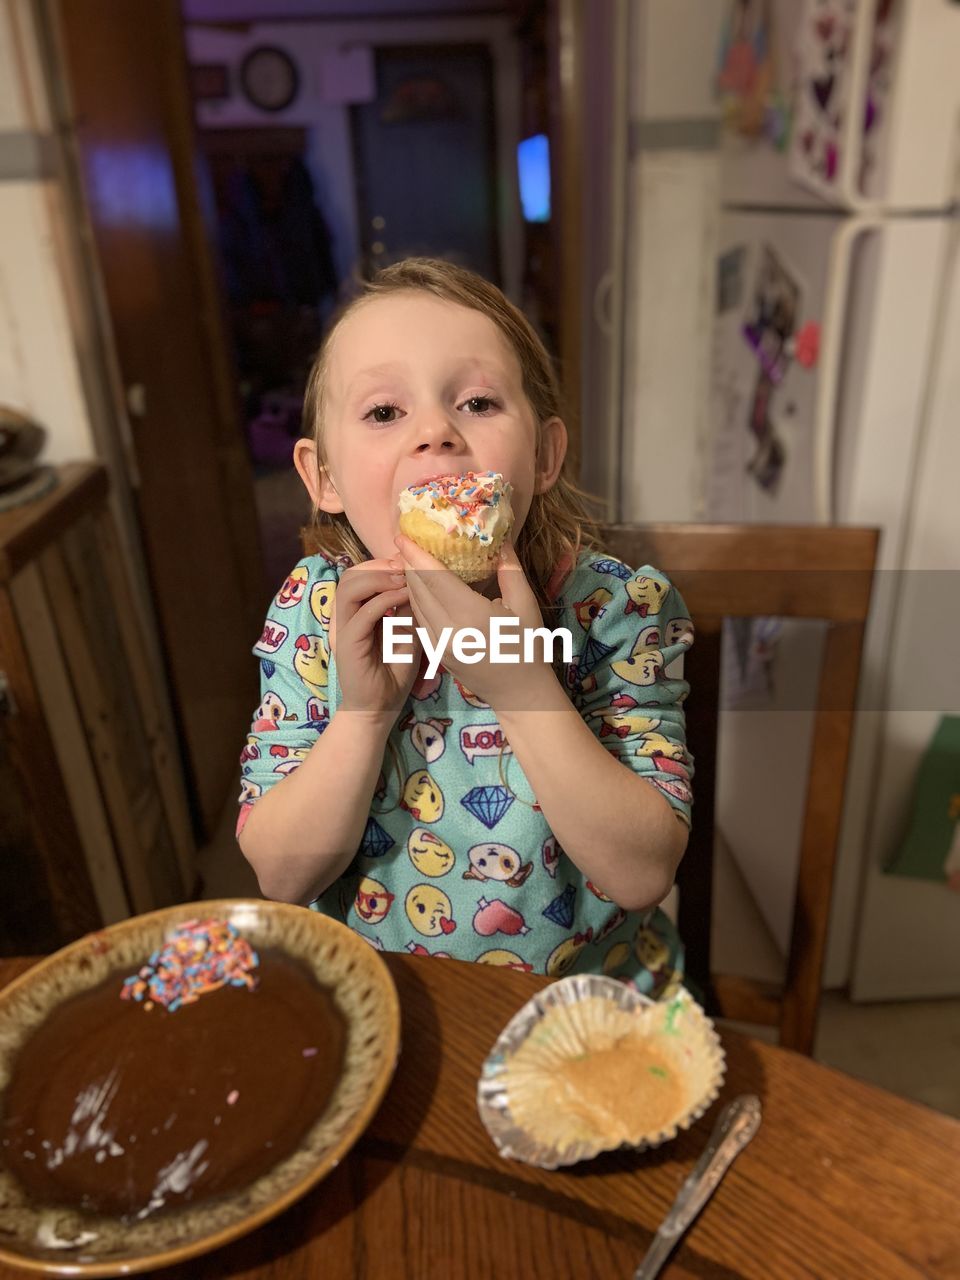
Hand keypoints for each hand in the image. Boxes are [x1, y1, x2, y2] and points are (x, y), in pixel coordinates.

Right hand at [330, 558, 422, 720]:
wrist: (380, 708)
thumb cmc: (394, 673)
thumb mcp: (407, 633)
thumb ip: (407, 609)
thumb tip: (415, 581)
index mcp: (355, 613)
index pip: (358, 577)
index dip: (380, 564)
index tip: (406, 564)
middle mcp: (345, 618)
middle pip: (349, 576)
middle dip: (377, 565)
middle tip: (404, 567)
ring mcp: (343, 630)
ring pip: (348, 588)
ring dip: (378, 578)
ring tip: (403, 579)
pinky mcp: (347, 644)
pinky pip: (361, 613)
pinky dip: (383, 600)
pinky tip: (403, 597)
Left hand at [395, 535, 556, 709]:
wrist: (518, 693)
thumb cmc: (528, 647)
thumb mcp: (525, 605)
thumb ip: (510, 570)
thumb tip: (499, 540)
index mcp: (472, 615)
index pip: (434, 578)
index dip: (416, 555)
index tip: (403, 535)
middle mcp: (449, 630)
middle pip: (418, 589)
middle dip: (407, 563)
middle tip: (403, 541)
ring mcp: (438, 644)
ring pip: (415, 605)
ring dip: (409, 581)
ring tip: (407, 560)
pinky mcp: (435, 654)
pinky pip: (419, 620)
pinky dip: (415, 601)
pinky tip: (417, 588)